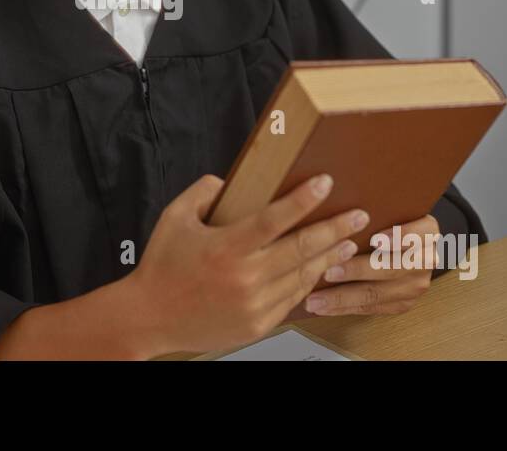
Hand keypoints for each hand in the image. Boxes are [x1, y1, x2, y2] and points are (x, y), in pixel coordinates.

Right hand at [126, 173, 370, 355]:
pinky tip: (317, 269)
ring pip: (302, 276)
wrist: (149, 317)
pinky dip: (307, 282)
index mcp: (226, 247)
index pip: (275, 218)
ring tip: (348, 242)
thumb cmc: (162, 266)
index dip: (303, 199)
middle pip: (302, 248)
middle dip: (335, 229)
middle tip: (358, 215)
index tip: (325, 183)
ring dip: (329, 257)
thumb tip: (230, 181)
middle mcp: (245, 277)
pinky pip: (291, 300)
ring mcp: (254, 304)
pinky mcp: (257, 325)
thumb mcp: (175, 218)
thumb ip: (204, 192)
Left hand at [301, 213, 438, 315]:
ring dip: (342, 297)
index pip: (419, 232)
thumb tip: (342, 203)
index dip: (399, 236)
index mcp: (428, 231)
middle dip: (357, 271)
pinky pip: (371, 308)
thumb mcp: (389, 209)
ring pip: (377, 293)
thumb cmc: (388, 220)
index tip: (375, 239)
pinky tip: (322, 307)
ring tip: (315, 298)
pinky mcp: (403, 303)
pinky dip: (344, 308)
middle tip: (327, 271)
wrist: (407, 245)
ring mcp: (416, 285)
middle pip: (392, 267)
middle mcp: (426, 259)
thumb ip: (374, 208)